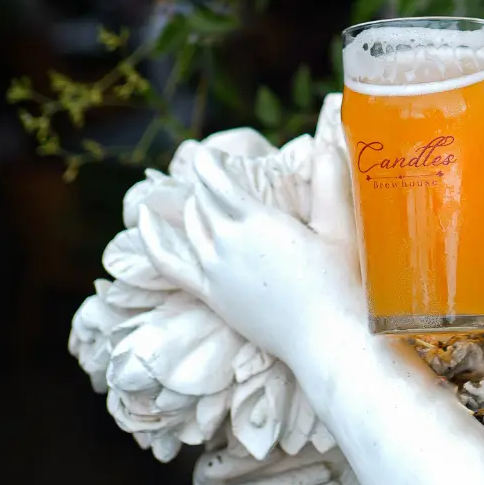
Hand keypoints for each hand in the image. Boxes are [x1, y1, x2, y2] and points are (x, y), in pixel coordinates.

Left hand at [138, 134, 366, 377]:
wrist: (324, 339)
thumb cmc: (338, 282)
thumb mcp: (339, 228)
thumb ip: (330, 184)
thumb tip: (326, 146)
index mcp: (256, 221)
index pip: (216, 180)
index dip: (209, 162)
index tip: (211, 153)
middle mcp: (227, 243)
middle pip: (203, 201)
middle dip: (208, 185)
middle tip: (221, 177)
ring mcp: (215, 272)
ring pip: (191, 225)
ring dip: (196, 207)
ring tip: (205, 199)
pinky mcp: (212, 296)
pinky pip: (169, 264)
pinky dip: (154, 239)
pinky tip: (144, 221)